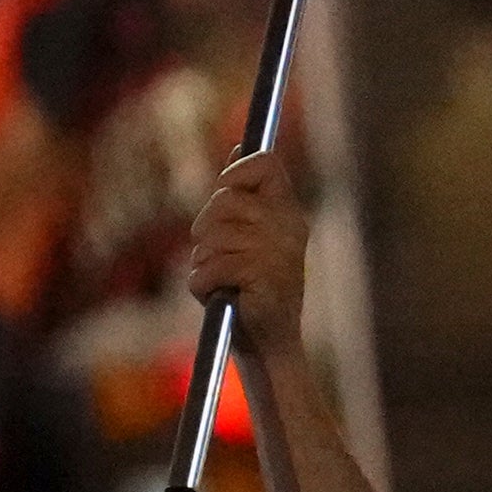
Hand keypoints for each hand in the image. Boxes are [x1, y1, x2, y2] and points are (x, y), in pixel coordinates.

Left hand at [185, 143, 315, 319]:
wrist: (269, 345)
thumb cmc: (252, 289)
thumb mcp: (249, 235)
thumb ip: (245, 194)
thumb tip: (238, 146)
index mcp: (289, 213)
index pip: (264, 165)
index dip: (234, 174)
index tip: (223, 196)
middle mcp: (289, 229)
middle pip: (225, 200)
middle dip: (205, 228)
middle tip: (214, 254)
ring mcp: (279, 254)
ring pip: (212, 236)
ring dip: (202, 262)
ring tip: (219, 280)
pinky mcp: (263, 280)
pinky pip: (211, 267)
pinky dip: (202, 284)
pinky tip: (217, 295)